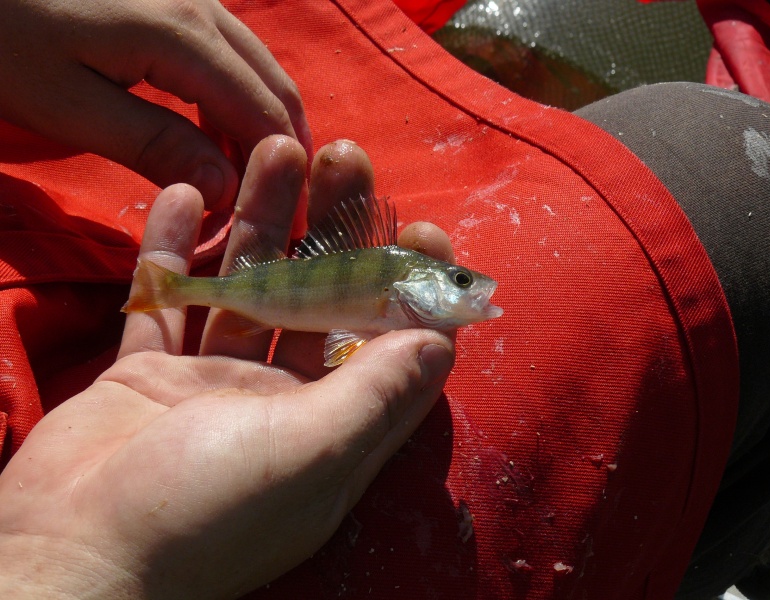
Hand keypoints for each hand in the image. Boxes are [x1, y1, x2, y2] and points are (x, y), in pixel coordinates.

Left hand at [0, 0, 312, 208]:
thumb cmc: (1, 37)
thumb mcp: (67, 103)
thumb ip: (153, 144)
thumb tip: (228, 189)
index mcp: (181, 34)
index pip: (262, 112)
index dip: (285, 171)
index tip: (295, 222)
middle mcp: (202, 7)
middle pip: (274, 86)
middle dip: (287, 151)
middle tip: (286, 209)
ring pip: (256, 69)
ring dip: (264, 127)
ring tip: (252, 183)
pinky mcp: (173, 0)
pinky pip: (228, 55)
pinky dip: (237, 102)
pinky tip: (218, 139)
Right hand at [0, 136, 454, 598]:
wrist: (76, 560)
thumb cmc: (206, 515)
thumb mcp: (313, 452)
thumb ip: (379, 391)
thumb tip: (443, 339)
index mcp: (334, 425)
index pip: (392, 342)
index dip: (413, 284)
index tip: (422, 226)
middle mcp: (281, 401)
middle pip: (322, 298)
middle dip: (336, 228)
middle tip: (345, 158)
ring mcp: (212, 384)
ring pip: (247, 285)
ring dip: (260, 219)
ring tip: (275, 147)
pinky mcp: (148, 376)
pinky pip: (166, 300)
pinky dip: (171, 249)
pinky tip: (179, 193)